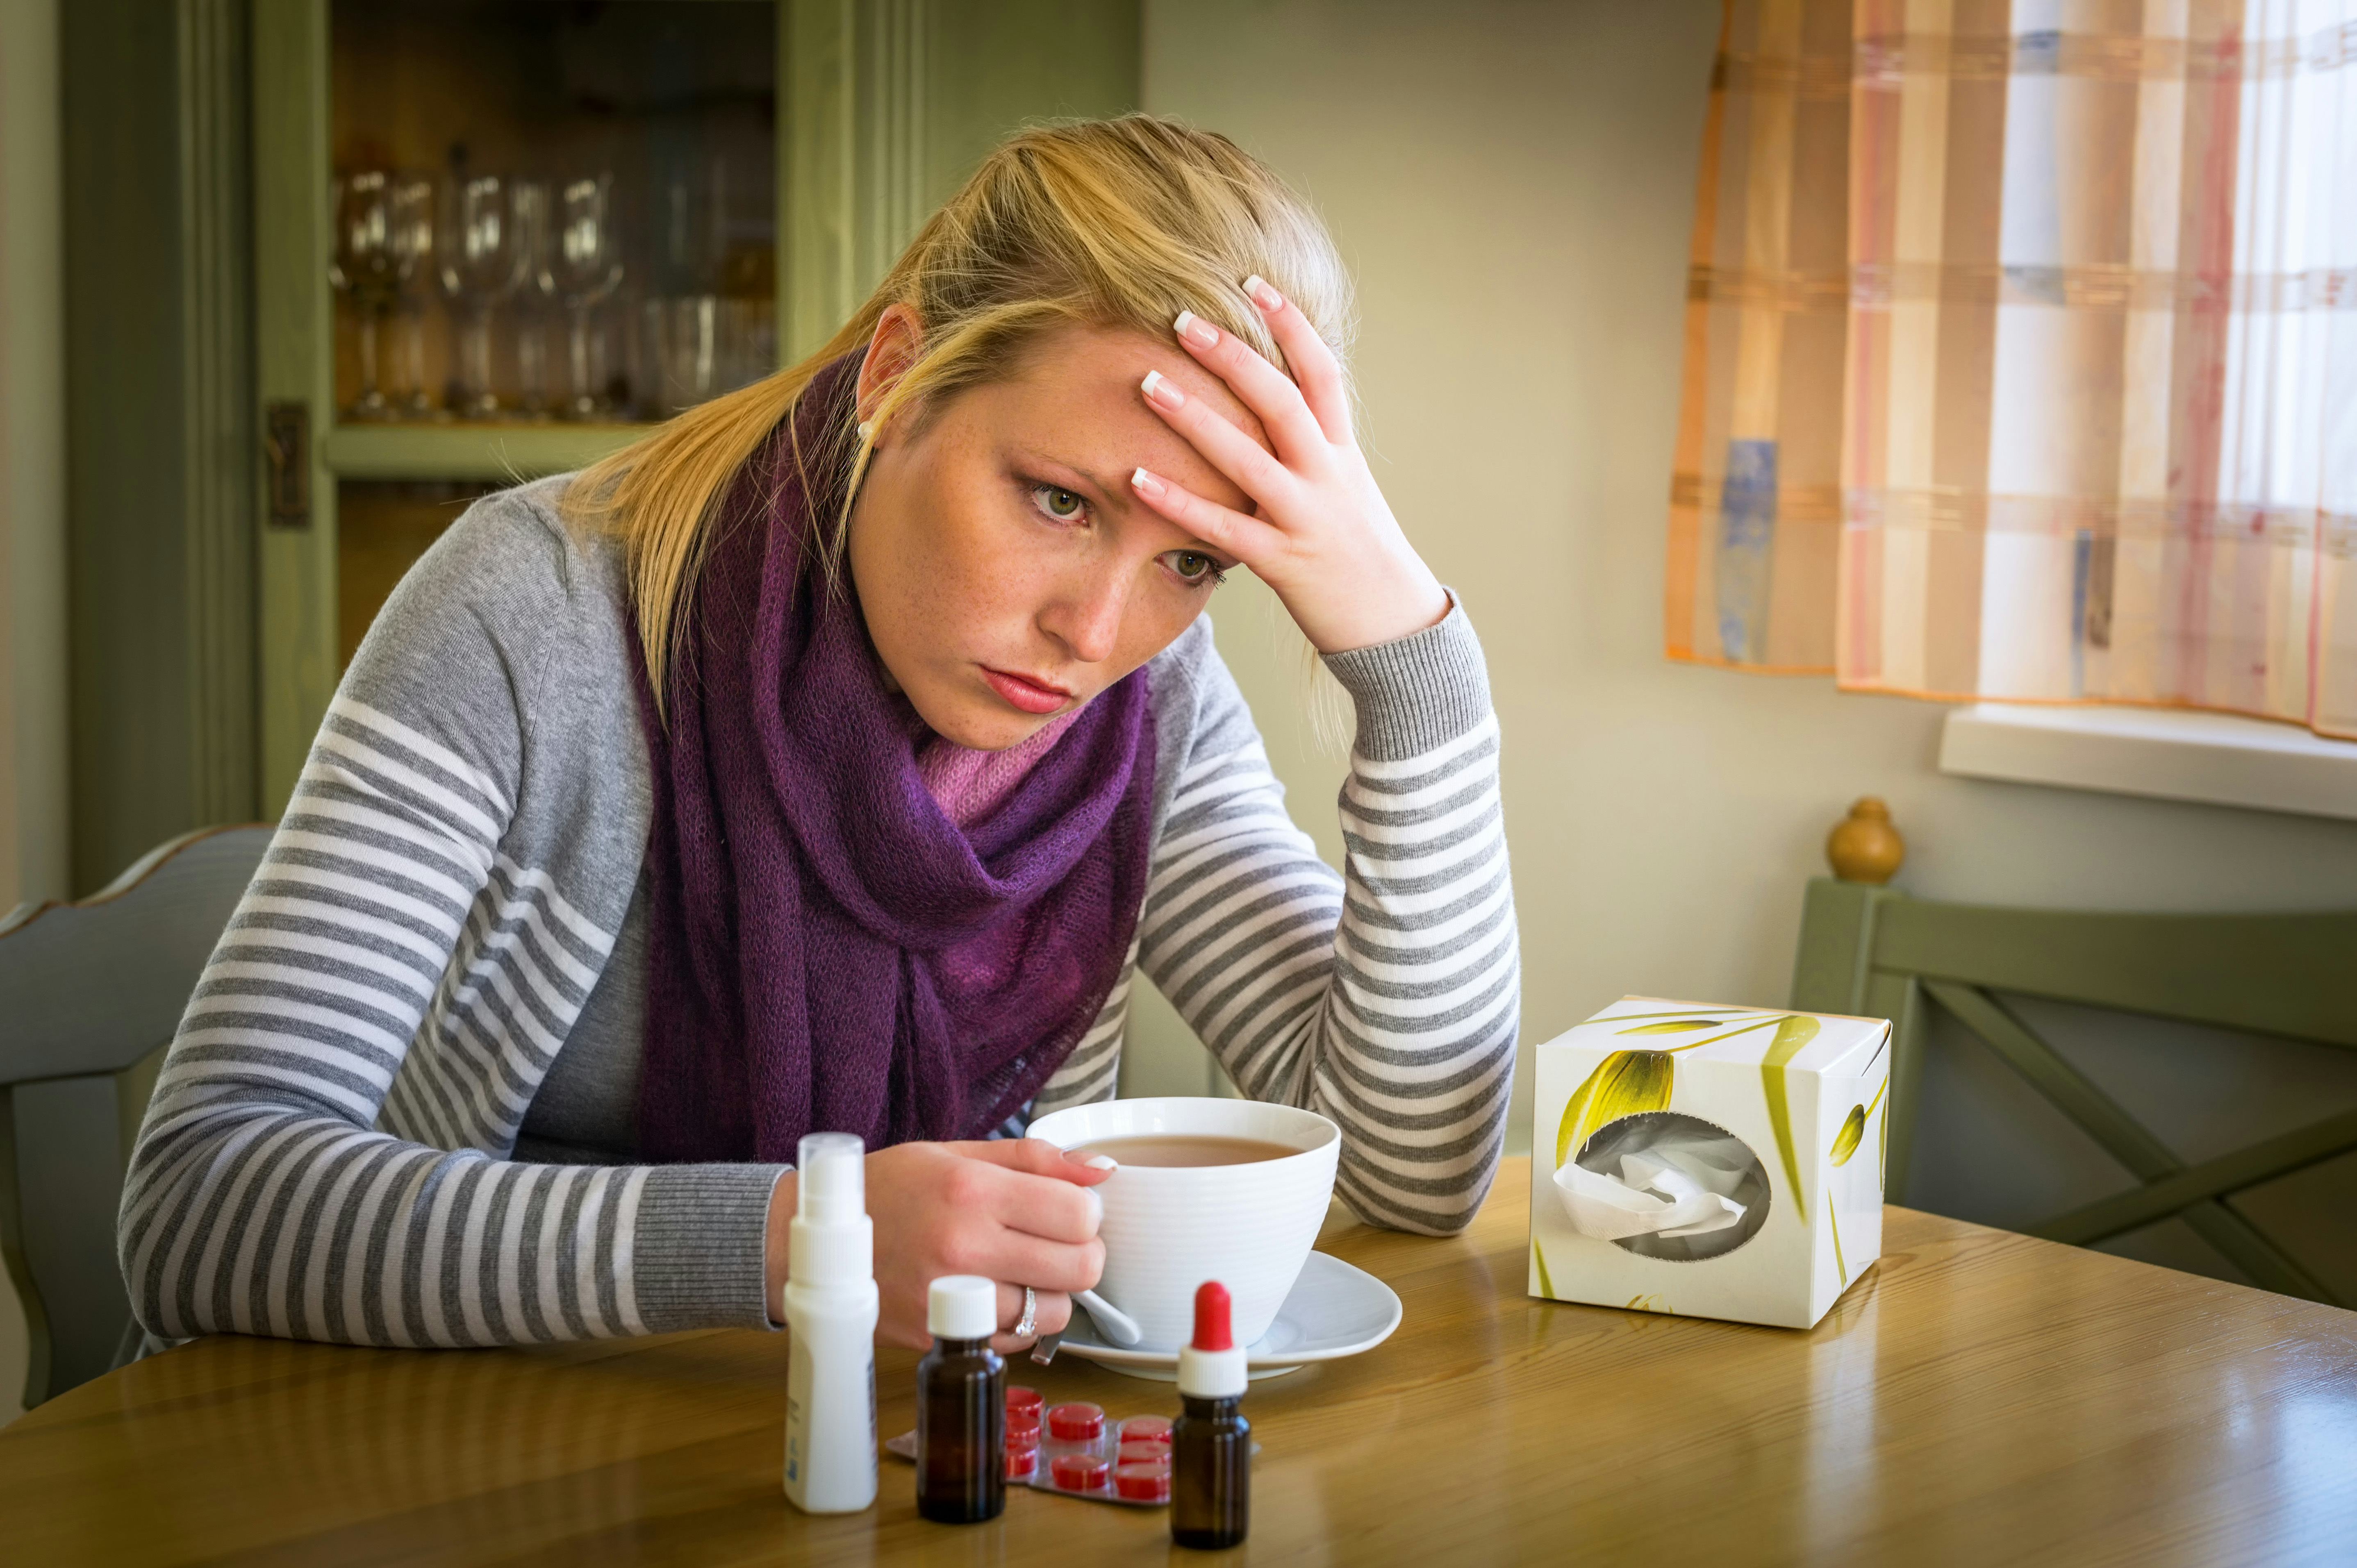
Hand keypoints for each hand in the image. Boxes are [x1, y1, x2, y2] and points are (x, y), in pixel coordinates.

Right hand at [766, 1138, 1112, 1351]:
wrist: (814, 1243)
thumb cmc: (891, 1189)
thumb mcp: (957, 1153)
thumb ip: (1036, 1159)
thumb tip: (1102, 1171)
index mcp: (972, 1192)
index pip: (1079, 1216)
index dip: (1086, 1214)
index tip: (1067, 1211)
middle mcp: (964, 1248)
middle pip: (1079, 1269)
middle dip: (1081, 1255)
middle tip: (1054, 1244)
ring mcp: (950, 1300)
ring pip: (1053, 1314)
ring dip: (1051, 1295)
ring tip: (1022, 1273)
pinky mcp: (939, 1337)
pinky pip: (1014, 1342)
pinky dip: (1018, 1323)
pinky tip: (994, 1296)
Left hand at [1130, 275, 1449, 653]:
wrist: (1396, 626)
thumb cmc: (1362, 555)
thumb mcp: (1348, 489)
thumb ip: (1314, 449)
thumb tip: (1276, 408)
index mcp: (1342, 453)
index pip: (1322, 373)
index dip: (1291, 325)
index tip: (1254, 284)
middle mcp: (1327, 476)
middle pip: (1281, 400)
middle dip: (1233, 356)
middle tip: (1184, 319)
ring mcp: (1306, 516)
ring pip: (1247, 456)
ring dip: (1193, 417)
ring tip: (1147, 383)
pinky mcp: (1284, 560)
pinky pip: (1222, 527)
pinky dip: (1177, 502)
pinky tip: (1136, 479)